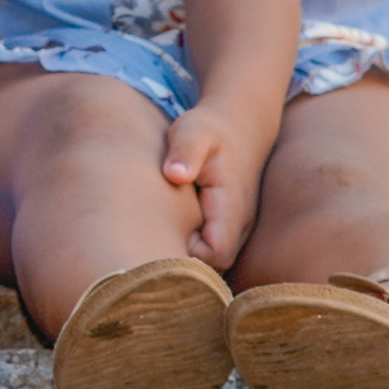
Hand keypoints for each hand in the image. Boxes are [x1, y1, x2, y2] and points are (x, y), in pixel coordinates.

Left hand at [158, 99, 270, 270]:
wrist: (240, 121)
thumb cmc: (211, 128)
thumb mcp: (194, 132)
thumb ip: (185, 152)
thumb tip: (175, 175)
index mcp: (232, 207)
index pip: (217, 256)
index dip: (189, 257)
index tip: (161, 237)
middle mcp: (239, 224)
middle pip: (214, 267)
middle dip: (183, 263)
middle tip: (147, 244)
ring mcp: (235, 226)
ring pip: (212, 260)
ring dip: (185, 254)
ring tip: (154, 237)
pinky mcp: (226, 224)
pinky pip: (209, 248)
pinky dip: (189, 245)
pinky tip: (165, 229)